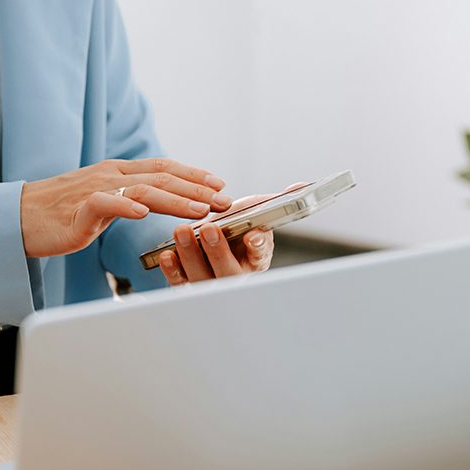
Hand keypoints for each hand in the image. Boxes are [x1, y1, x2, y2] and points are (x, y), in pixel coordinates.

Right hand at [20, 158, 231, 257]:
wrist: (18, 218)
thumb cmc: (59, 213)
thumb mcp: (101, 201)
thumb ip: (128, 199)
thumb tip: (156, 204)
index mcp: (117, 173)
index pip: (163, 168)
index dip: (194, 174)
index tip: (220, 185)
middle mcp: (110, 176)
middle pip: (162, 177)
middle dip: (197, 189)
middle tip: (223, 200)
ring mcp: (94, 190)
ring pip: (143, 190)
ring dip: (175, 200)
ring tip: (200, 210)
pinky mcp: (78, 210)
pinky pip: (105, 205)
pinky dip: (126, 208)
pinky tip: (145, 215)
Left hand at [157, 185, 306, 284]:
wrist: (212, 235)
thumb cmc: (237, 224)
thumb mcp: (256, 210)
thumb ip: (277, 201)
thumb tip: (302, 186)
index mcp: (256, 257)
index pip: (260, 254)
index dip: (257, 246)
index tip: (253, 235)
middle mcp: (236, 274)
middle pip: (228, 271)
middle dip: (218, 251)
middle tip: (209, 228)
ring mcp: (211, 281)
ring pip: (202, 277)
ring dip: (191, 256)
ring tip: (181, 232)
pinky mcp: (188, 283)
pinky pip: (181, 283)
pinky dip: (174, 270)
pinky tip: (167, 254)